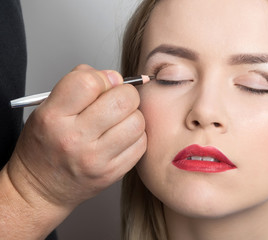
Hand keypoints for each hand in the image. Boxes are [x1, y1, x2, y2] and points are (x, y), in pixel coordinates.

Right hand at [7, 64, 145, 208]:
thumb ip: (77, 84)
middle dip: (125, 94)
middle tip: (117, 100)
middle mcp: (74, 138)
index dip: (103, 78)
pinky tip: (121, 137)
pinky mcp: (112, 173)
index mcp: (53, 117)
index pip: (89, 82)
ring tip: (118, 121)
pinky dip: (136, 136)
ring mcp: (96, 159)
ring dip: (132, 116)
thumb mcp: (46, 108)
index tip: (103, 84)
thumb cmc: (45, 145)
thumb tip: (114, 76)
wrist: (41, 189)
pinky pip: (141, 143)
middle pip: (123, 100)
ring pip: (137, 121)